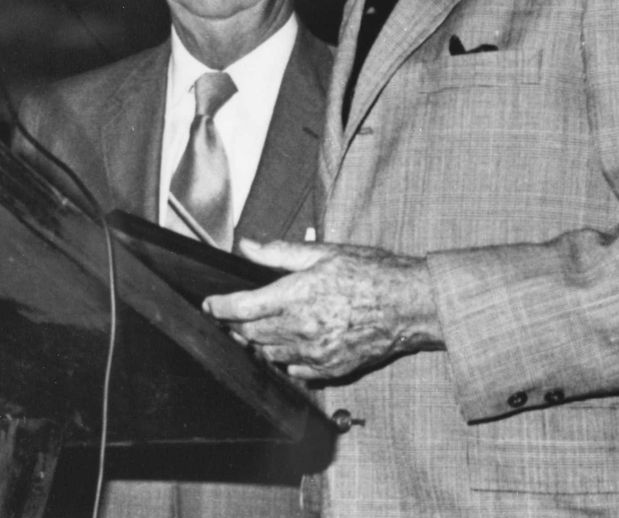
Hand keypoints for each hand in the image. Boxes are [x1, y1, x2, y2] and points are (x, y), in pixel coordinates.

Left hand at [203, 239, 443, 380]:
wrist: (408, 304)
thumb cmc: (371, 273)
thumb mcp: (323, 252)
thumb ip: (280, 252)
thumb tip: (247, 246)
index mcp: (296, 296)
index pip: (242, 308)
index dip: (220, 307)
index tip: (210, 305)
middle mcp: (301, 329)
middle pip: (251, 334)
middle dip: (237, 325)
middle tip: (235, 314)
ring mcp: (315, 353)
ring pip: (270, 354)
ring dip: (259, 343)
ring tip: (259, 329)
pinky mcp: (330, 369)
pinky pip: (295, 371)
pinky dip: (285, 359)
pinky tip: (290, 345)